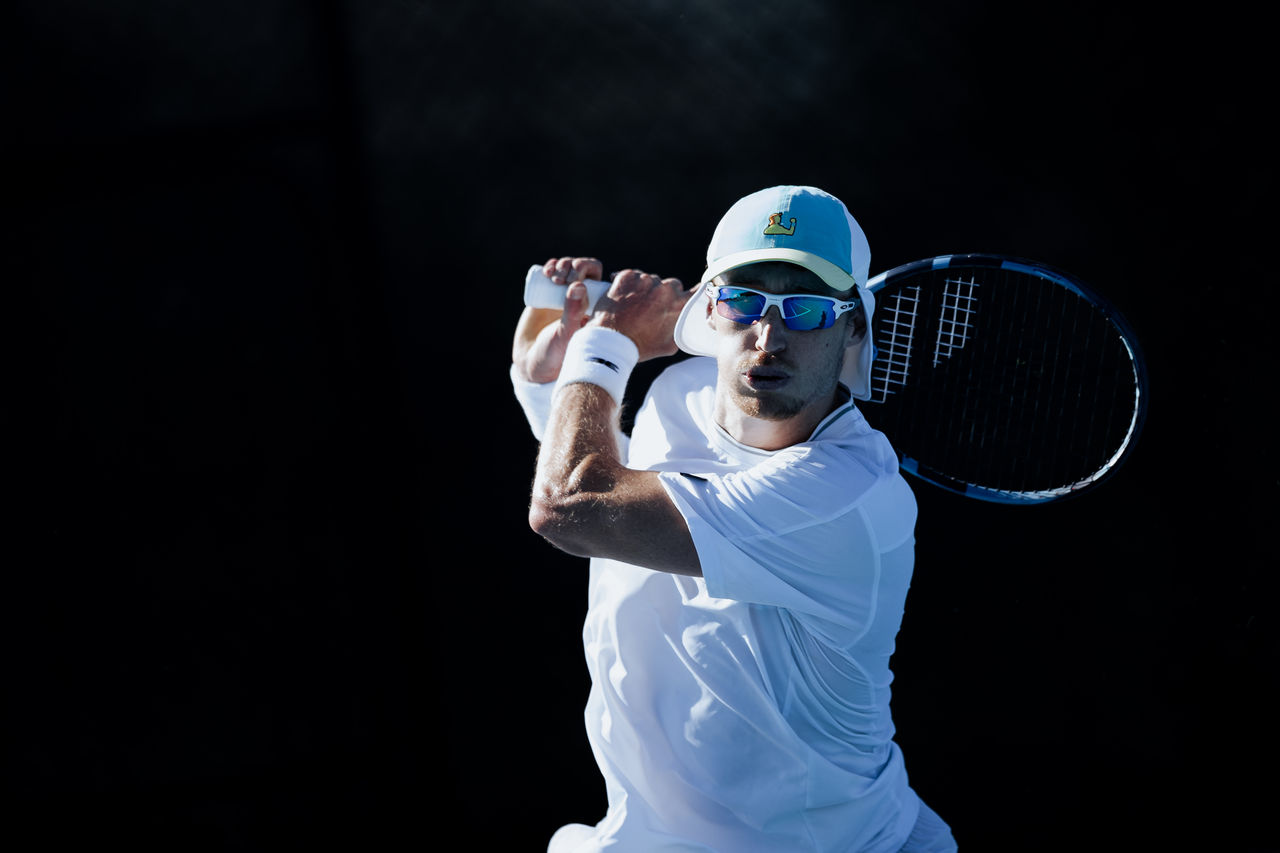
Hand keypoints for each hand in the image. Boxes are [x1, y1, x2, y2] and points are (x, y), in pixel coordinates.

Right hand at [511, 257, 601, 383]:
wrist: (533, 362)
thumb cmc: (556, 354)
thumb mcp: (566, 334)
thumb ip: (573, 313)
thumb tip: (579, 285)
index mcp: (596, 308)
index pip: (600, 280)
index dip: (590, 272)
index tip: (577, 279)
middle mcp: (584, 299)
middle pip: (585, 269)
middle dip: (574, 267)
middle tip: (562, 279)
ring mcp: (566, 294)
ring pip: (570, 267)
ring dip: (563, 264)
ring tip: (553, 277)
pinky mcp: (548, 292)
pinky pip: (553, 271)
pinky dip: (551, 265)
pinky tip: (547, 270)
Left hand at [591, 269, 687, 361]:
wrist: (611, 341)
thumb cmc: (640, 346)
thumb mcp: (669, 346)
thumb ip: (680, 330)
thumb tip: (685, 324)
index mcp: (679, 304)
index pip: (698, 290)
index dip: (695, 290)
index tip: (689, 293)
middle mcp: (665, 288)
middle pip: (671, 285)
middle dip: (664, 294)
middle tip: (651, 307)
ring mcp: (645, 280)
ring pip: (650, 280)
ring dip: (644, 289)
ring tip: (633, 306)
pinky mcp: (627, 276)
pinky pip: (632, 276)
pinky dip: (628, 284)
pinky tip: (623, 298)